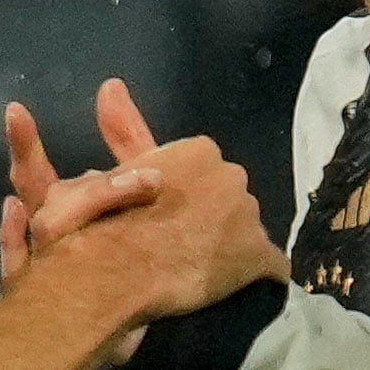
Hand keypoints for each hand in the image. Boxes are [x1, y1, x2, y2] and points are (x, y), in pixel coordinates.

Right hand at [17, 80, 279, 326]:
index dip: (181, 191)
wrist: (114, 273)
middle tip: (178, 240)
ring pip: (244, 227)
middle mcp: (231, 175)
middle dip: (210, 212)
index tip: (161, 211)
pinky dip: (256, 273)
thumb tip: (112, 85)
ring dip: (227, 242)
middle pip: (226, 193)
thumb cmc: (101, 220)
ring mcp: (249, 218)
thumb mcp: (104, 167)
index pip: (201, 165)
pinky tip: (239, 283)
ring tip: (197, 267)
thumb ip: (122, 130)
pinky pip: (268, 265)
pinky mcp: (260, 258)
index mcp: (198, 150)